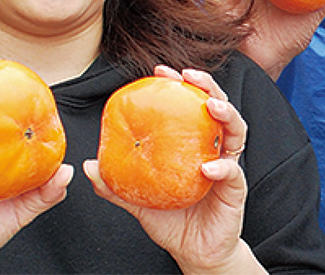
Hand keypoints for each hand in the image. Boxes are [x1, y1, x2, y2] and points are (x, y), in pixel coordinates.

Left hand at [85, 66, 263, 274]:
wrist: (194, 253)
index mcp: (195, 145)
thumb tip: (88, 165)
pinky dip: (223, 166)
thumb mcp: (139, 201)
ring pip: (236, 131)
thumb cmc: (171, 222)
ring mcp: (229, 167)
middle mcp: (215, 149)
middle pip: (219, 108)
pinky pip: (233, 172)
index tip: (162, 70)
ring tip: (210, 106)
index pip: (191, 106)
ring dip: (227, 114)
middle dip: (207, 86)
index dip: (181, 85)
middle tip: (188, 75)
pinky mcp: (236, 190)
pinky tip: (209, 166)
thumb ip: (117, 185)